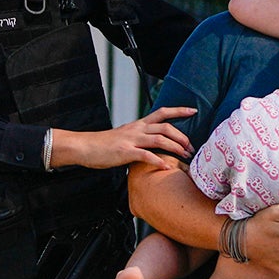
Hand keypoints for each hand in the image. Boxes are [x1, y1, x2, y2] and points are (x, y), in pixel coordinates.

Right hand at [52, 107, 195, 170]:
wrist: (85, 146)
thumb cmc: (105, 144)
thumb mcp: (126, 136)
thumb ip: (140, 138)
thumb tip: (154, 144)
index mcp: (138, 124)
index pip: (162, 112)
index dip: (178, 111)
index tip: (193, 111)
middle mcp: (137, 129)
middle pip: (166, 128)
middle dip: (182, 137)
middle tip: (191, 148)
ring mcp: (132, 140)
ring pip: (159, 140)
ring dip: (175, 148)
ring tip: (185, 156)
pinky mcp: (125, 152)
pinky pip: (146, 156)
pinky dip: (159, 161)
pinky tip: (167, 167)